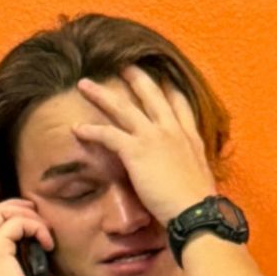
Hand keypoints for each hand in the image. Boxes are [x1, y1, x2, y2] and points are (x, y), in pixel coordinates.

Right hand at [0, 197, 53, 275]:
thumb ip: (14, 268)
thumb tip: (35, 249)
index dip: (9, 220)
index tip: (32, 228)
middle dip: (16, 209)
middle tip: (39, 220)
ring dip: (25, 215)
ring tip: (45, 231)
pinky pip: (15, 222)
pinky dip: (35, 227)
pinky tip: (47, 243)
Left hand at [70, 64, 219, 225]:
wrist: (196, 212)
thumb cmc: (198, 204)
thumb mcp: (199, 177)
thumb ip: (190, 167)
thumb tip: (185, 172)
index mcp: (189, 137)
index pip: (179, 104)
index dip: (169, 88)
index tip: (162, 76)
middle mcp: (172, 130)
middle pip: (150, 94)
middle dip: (135, 76)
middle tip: (122, 63)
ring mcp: (154, 137)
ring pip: (122, 108)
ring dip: (101, 94)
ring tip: (84, 84)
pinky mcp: (137, 151)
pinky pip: (108, 135)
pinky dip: (91, 131)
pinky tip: (76, 129)